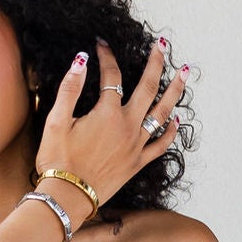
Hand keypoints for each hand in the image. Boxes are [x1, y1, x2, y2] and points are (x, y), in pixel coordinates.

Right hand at [34, 39, 186, 216]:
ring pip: (162, 113)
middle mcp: (127, 126)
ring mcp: (136, 145)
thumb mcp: (56, 121)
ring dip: (175, 91)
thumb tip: (81, 60)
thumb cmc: (57, 161)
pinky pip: (160, 144)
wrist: (67, 197)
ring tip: (185, 73)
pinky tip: (176, 119)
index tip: (101, 45)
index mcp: (107, 113)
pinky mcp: (137, 162)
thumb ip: (70, 88)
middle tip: (162, 45)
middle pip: (149, 87)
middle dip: (157, 62)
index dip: (107, 57)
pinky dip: (171, 131)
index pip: (111, 75)